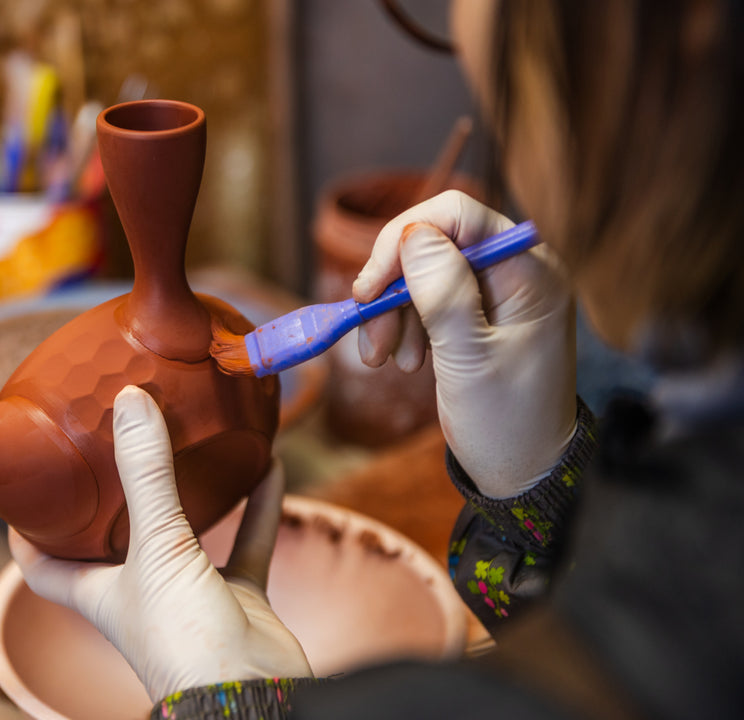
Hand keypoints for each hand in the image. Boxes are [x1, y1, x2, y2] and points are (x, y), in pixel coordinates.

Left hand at [10, 386, 311, 701]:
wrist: (251, 697)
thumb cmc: (183, 641)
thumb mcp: (155, 547)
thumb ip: (147, 474)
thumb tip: (130, 400)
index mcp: (98, 590)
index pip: (42, 562)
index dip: (26, 528)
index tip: (25, 482)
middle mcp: (139, 592)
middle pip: (116, 536)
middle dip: (116, 491)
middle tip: (116, 435)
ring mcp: (190, 595)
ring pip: (188, 532)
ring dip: (194, 490)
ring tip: (194, 437)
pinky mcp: (238, 599)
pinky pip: (247, 542)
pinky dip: (257, 506)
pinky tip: (267, 466)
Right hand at [352, 190, 576, 497]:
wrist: (523, 471)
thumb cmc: (507, 421)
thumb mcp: (470, 358)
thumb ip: (443, 292)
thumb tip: (413, 235)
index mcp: (529, 271)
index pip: (458, 216)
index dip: (403, 241)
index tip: (369, 290)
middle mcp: (515, 270)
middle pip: (434, 242)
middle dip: (393, 286)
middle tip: (370, 336)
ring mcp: (496, 291)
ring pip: (422, 271)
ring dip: (392, 311)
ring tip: (385, 359)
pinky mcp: (477, 314)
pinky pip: (426, 298)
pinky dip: (403, 324)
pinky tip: (401, 359)